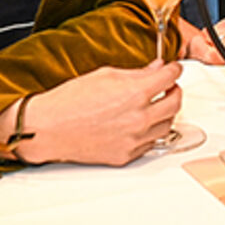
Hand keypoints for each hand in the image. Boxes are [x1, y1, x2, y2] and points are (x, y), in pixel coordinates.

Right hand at [16, 60, 183, 165]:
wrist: (49, 129)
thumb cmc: (69, 101)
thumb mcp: (105, 75)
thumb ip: (136, 73)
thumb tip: (155, 69)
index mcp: (135, 93)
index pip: (171, 77)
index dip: (174, 69)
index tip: (173, 69)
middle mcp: (139, 118)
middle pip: (175, 102)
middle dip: (175, 90)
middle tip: (168, 86)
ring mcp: (134, 139)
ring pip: (167, 125)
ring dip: (166, 112)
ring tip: (155, 105)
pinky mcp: (127, 155)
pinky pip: (151, 143)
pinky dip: (151, 131)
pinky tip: (142, 123)